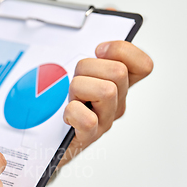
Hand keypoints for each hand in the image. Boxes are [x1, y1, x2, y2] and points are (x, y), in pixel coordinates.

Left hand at [58, 41, 152, 167]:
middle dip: (89, 68)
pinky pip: (88, 119)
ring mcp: (104, 121)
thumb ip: (89, 59)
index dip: (122, 50)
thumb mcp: (75, 73)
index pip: (143, 65)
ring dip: (79, 88)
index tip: (100, 51)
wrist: (43, 138)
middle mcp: (116, 103)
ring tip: (70, 98)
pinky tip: (66, 115)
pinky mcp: (88, 137)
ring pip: (106, 90)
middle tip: (75, 81)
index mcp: (118, 86)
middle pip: (118, 71)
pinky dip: (73, 113)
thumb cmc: (57, 103)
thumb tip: (98, 48)